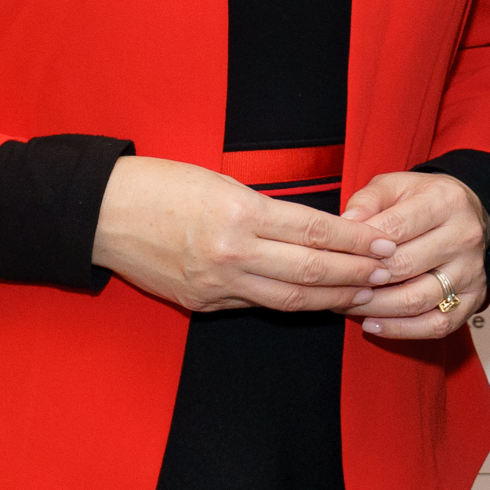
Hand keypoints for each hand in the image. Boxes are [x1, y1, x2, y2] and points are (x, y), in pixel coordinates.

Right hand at [90, 155, 386, 314]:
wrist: (103, 214)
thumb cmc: (163, 184)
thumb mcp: (222, 183)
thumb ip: (266, 210)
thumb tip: (312, 230)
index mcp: (241, 213)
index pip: (314, 231)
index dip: (354, 241)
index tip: (382, 242)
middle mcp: (232, 253)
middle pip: (310, 271)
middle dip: (353, 274)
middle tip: (386, 272)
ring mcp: (216, 285)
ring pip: (288, 298)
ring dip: (330, 298)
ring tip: (360, 293)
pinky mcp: (201, 304)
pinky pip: (254, 305)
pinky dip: (288, 303)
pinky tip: (311, 301)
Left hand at [340, 169, 489, 341]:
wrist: (469, 213)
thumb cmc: (423, 200)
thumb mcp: (394, 185)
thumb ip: (367, 200)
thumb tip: (345, 224)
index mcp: (445, 202)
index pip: (396, 227)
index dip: (361, 245)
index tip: (335, 255)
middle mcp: (464, 236)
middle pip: (404, 266)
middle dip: (363, 279)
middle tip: (335, 285)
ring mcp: (472, 271)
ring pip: (417, 299)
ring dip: (376, 308)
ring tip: (348, 305)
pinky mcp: (473, 298)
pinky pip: (435, 325)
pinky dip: (401, 330)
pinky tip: (373, 324)